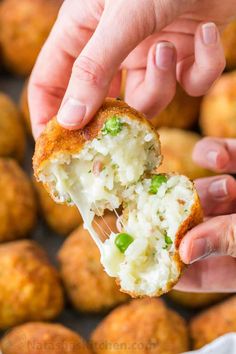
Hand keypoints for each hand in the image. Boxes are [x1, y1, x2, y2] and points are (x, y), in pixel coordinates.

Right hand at [28, 0, 234, 137]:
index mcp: (83, 33)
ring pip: (148, 100)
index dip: (48, 117)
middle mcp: (114, 50)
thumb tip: (69, 120)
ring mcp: (150, 55)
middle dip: (112, 120)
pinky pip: (190, 83)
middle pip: (101, 102)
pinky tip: (204, 34)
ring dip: (162, 83)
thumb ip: (94, 70)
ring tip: (169, 49)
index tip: (55, 150)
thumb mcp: (120, 17)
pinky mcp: (185, 59)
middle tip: (118, 134)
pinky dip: (202, 66)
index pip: (51, 82)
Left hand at [177, 137, 235, 291]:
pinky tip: (218, 157)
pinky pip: (222, 157)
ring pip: (203, 191)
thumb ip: (230, 240)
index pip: (193, 272)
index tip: (138, 249)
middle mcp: (233, 230)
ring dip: (202, 189)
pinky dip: (213, 153)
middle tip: (163, 210)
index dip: (165, 263)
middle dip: (176, 218)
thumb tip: (183, 250)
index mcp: (235, 265)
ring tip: (225, 189)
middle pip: (192, 226)